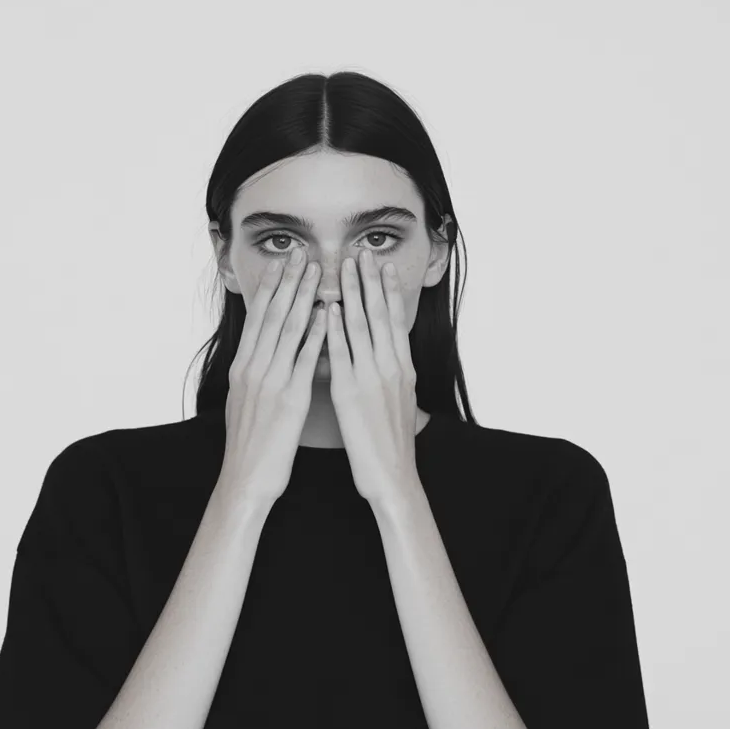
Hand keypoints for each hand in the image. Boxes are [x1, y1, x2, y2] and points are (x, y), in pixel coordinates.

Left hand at [325, 248, 419, 504]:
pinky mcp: (351, 392)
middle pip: (379, 314)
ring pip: (361, 326)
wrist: (394, 475)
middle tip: (361, 253)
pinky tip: (327, 308)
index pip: (395, 319)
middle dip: (370, 281)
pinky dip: (334, 328)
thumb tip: (387, 354)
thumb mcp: (399, 400)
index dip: (388, 290)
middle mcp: (391, 366)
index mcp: (402, 367)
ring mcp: (371, 377)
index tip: (381, 265)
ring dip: (352, 293)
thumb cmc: (392, 442)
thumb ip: (391, 373)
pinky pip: (342, 353)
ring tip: (344, 267)